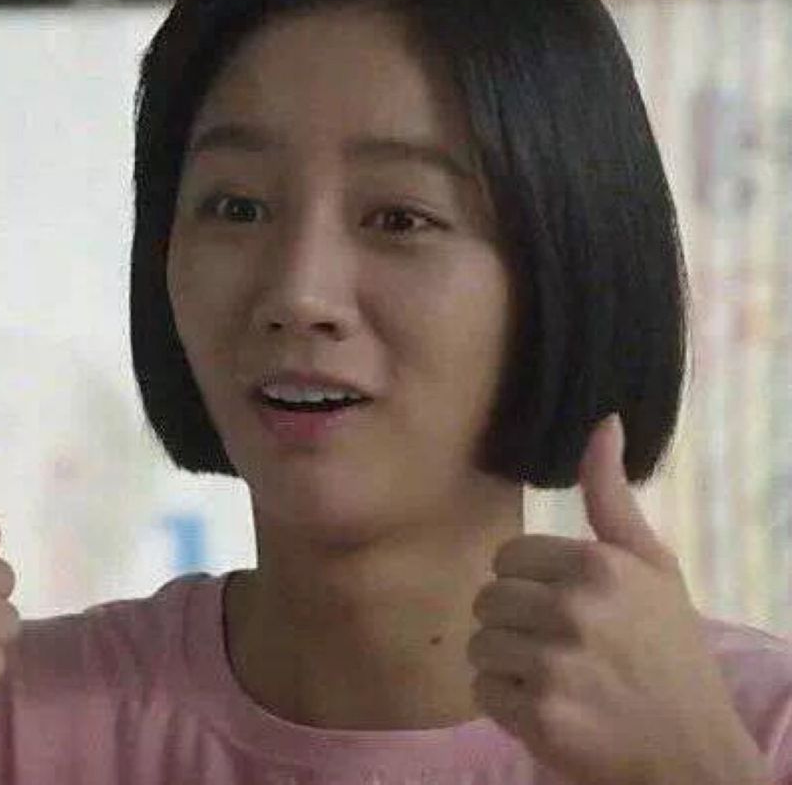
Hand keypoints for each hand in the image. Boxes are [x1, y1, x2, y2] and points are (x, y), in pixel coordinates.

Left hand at [468, 413, 770, 784]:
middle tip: (558, 646)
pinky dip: (505, 702)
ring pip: (479, 644)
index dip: (528, 585)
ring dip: (506, 663)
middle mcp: (573, 610)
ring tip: (551, 675)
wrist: (695, 754)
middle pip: (487, 600)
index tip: (561, 607)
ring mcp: (555, 665)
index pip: (506, 558)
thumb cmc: (668, 651)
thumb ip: (612, 496)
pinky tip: (546, 706)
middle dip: (514, 623)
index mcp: (597, 566)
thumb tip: (604, 422)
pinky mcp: (540, 716)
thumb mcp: (652, 566)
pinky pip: (482, 690)